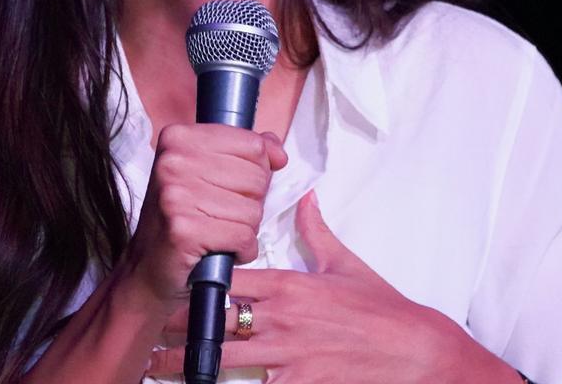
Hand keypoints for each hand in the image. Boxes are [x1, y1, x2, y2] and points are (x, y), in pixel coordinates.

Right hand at [120, 124, 288, 315]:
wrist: (148, 269)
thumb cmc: (184, 218)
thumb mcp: (209, 172)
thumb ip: (248, 153)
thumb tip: (279, 154)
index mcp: (179, 138)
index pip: (253, 144)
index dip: (255, 171)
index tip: (230, 187)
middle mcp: (173, 162)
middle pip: (256, 178)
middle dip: (250, 203)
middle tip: (221, 214)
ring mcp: (175, 196)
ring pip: (253, 210)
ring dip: (245, 229)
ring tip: (218, 232)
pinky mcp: (183, 231)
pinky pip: (244, 237)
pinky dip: (242, 250)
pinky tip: (220, 250)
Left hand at [150, 190, 513, 382]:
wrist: (418, 353)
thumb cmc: (383, 310)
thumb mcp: (347, 265)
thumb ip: (316, 231)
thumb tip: (305, 195)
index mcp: (290, 285)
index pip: (228, 280)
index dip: (193, 285)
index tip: (167, 287)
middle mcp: (283, 320)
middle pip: (215, 323)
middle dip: (177, 332)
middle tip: (143, 337)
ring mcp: (289, 357)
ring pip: (225, 360)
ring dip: (189, 366)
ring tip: (154, 372)